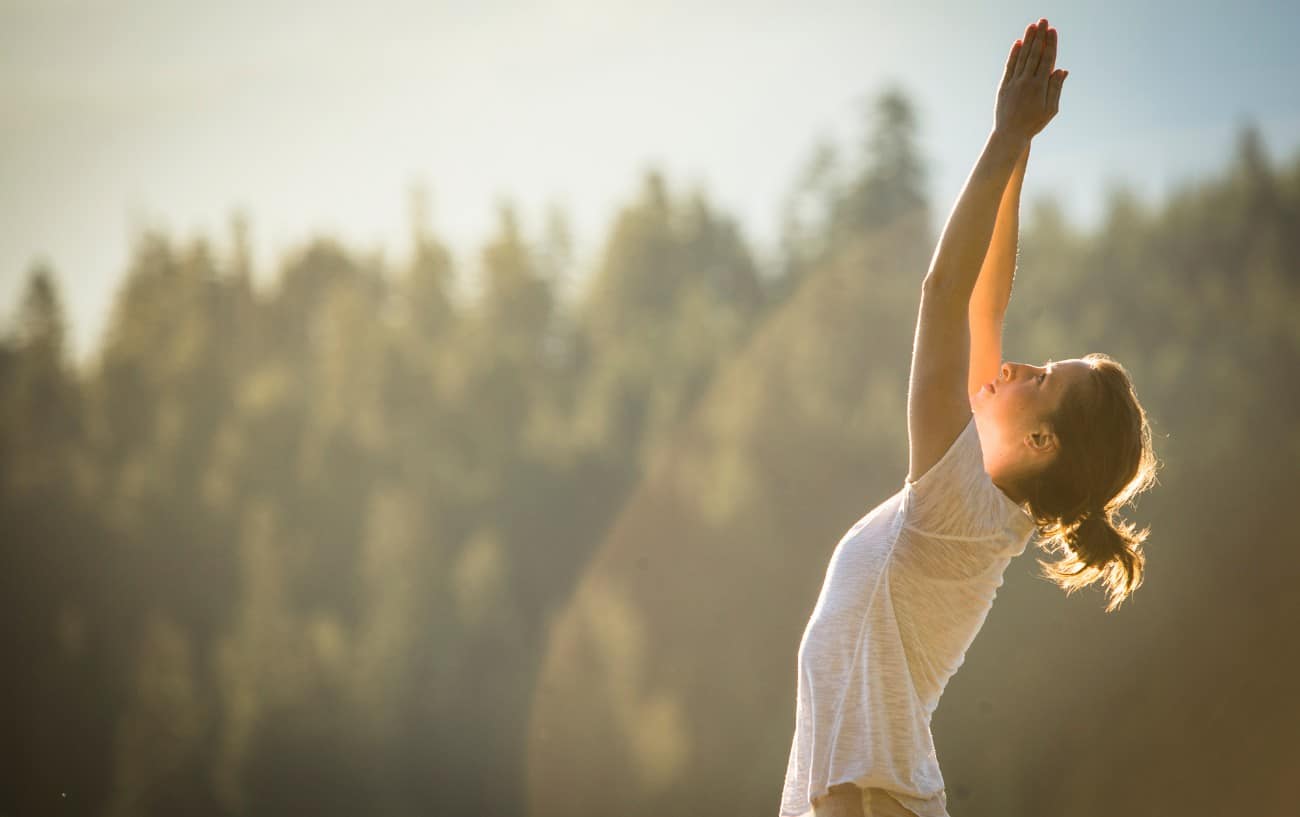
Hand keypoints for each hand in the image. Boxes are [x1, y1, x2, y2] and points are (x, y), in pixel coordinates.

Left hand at [995, 18, 1067, 140]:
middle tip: (1043, 21)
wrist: (1010, 135)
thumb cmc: (1033, 124)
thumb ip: (1056, 88)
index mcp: (1040, 86)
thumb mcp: (1051, 109)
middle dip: (1039, 36)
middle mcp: (1026, 82)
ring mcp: (1013, 83)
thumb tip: (1061, 69)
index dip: (1050, 44)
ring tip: (1032, 27)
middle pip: (1034, 54)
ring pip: (1022, 57)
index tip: (1053, 30)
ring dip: (1027, 41)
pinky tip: (1018, 43)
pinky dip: (1014, 54)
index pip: (1047, 60)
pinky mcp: (1004, 86)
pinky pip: (1009, 67)